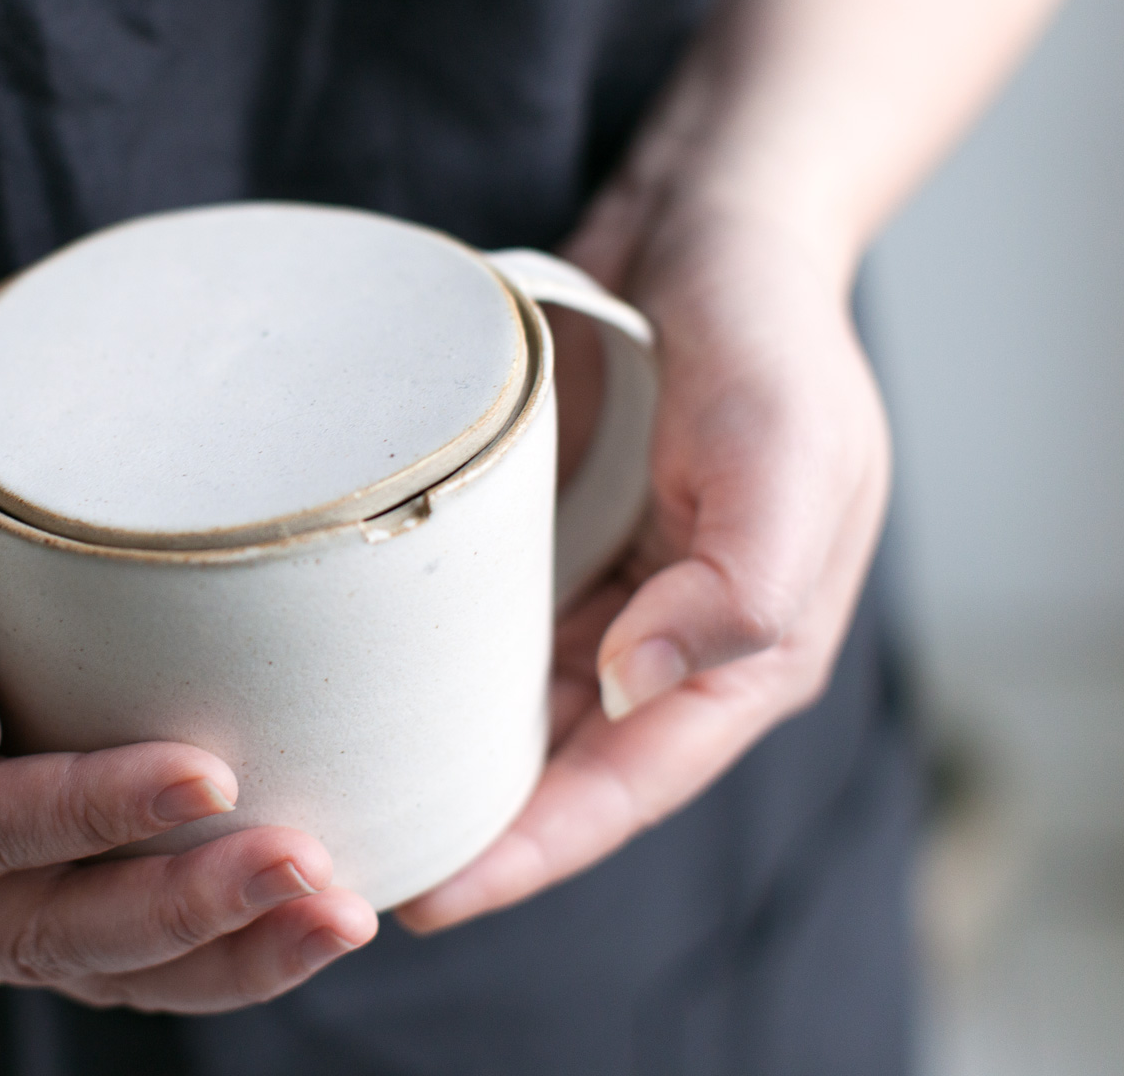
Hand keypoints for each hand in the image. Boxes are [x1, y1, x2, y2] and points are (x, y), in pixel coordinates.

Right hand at [0, 456, 377, 1009]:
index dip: (82, 812)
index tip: (206, 772)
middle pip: (32, 930)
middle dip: (177, 906)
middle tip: (302, 863)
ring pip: (90, 972)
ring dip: (222, 952)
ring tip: (336, 915)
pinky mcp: (21, 916)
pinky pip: (121, 967)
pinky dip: (219, 955)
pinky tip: (308, 924)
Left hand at [397, 203, 890, 931]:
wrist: (715, 227)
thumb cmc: (768, 336)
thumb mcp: (784, 451)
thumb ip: (742, 584)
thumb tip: (631, 688)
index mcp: (748, 653)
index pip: (628, 785)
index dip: (535, 850)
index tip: (430, 896)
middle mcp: (669, 643)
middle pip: (560, 769)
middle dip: (470, 829)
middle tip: (347, 864)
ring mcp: (608, 595)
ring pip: (512, 711)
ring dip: (439, 759)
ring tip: (339, 799)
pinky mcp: (549, 543)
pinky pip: (482, 628)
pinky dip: (427, 669)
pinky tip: (355, 689)